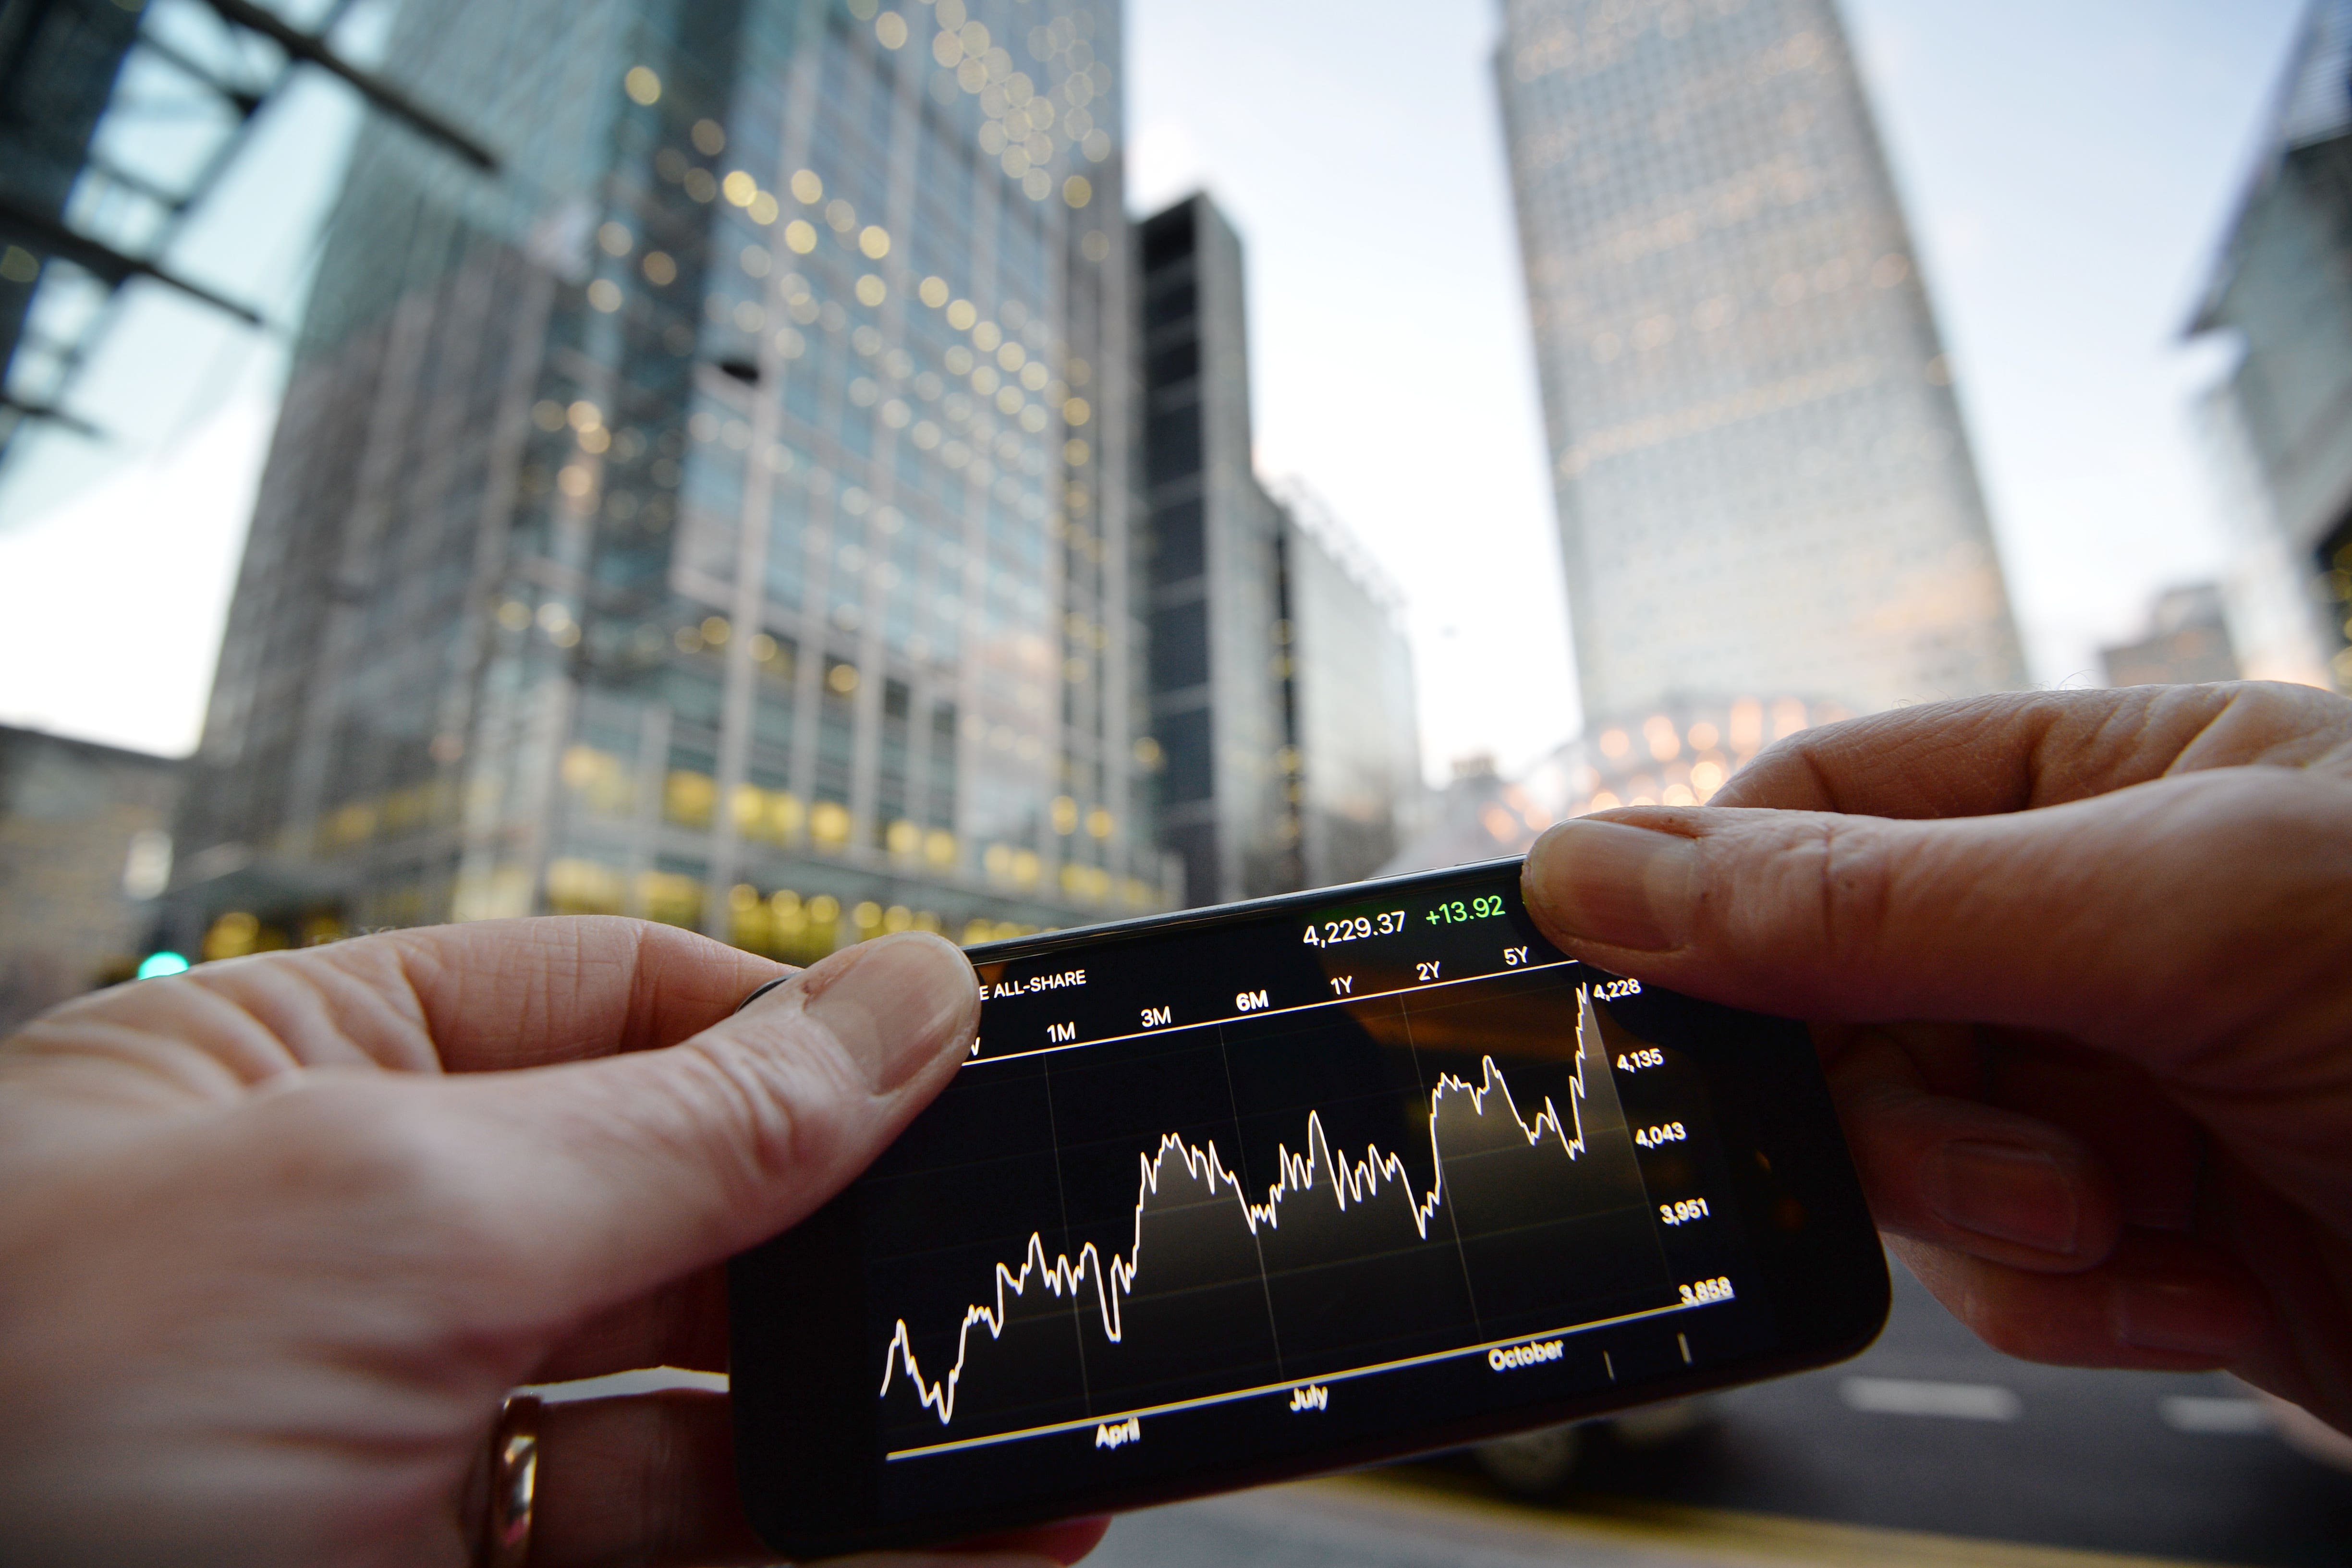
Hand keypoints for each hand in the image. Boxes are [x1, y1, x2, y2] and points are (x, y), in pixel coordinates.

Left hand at [0, 919, 1109, 1566]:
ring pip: (701, 1424)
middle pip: (683, 1222)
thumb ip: (684, 1120)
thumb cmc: (28, 1421)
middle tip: (1031, 1260)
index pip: (617, 1006)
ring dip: (873, 1430)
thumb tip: (908, 996)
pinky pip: (686, 1561)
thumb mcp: (393, 1215)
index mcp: (313, 1087)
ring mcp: (409, 1456)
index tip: (972, 1063)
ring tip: (1030, 1438)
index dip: (800, 1029)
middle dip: (859, 1245)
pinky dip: (830, 1553)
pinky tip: (951, 1538)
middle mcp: (367, 1262)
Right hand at [1521, 683, 2351, 1432]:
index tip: (1624, 979)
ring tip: (2129, 1217)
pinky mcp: (2166, 1246)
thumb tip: (1599, 861)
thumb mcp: (2170, 918)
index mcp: (2118, 789)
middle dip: (1898, 1095)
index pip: (1822, 807)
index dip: (1713, 891)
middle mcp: (2111, 933)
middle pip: (1844, 1000)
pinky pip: (2006, 1274)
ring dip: (1992, 1211)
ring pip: (1911, 1152)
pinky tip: (2193, 1292)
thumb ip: (1865, 898)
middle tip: (1997, 1138)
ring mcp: (2133, 1092)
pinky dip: (2070, 1300)